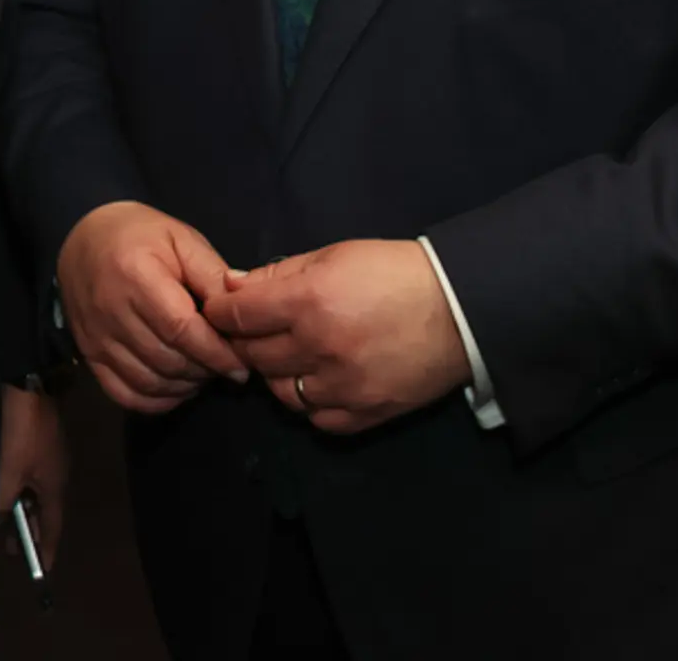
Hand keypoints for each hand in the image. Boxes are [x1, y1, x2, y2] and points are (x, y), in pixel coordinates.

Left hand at [0, 384, 68, 569]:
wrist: (27, 385)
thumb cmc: (21, 435)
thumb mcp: (7, 475)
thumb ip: (1, 505)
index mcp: (55, 487)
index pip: (53, 528)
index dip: (46, 550)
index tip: (42, 571)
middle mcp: (56, 474)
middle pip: (44, 511)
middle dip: (29, 531)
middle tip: (12, 550)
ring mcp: (48, 456)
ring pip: (34, 493)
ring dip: (20, 509)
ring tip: (1, 523)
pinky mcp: (36, 441)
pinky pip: (28, 476)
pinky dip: (17, 490)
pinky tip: (0, 490)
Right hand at [54, 201, 246, 414]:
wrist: (83, 237)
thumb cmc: (140, 234)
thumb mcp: (182, 240)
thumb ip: (212, 276)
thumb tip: (242, 316)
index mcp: (136, 275)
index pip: (181, 329)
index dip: (216, 353)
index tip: (241, 365)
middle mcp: (110, 311)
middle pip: (167, 360)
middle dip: (204, 370)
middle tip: (224, 365)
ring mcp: (95, 337)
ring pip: (148, 382)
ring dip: (184, 387)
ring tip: (203, 373)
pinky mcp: (87, 354)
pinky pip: (123, 393)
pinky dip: (155, 400)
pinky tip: (175, 387)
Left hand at [210, 240, 470, 435]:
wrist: (459, 309)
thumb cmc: (394, 273)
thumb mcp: (334, 256)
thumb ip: (278, 274)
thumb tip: (230, 286)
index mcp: (310, 301)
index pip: (239, 316)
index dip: (220, 313)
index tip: (218, 311)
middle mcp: (321, 348)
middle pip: (254, 357)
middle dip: (244, 343)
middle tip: (252, 333)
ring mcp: (344, 386)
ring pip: (281, 393)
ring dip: (276, 375)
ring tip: (289, 357)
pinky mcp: (367, 414)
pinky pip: (317, 420)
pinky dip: (310, 403)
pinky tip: (318, 382)